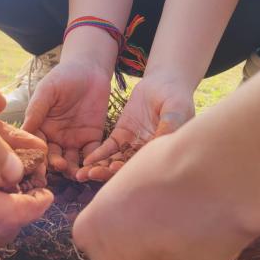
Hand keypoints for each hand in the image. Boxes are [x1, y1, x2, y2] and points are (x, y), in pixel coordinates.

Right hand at [22, 60, 111, 177]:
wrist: (89, 68)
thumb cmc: (63, 76)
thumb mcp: (47, 91)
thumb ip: (36, 110)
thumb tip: (22, 132)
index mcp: (40, 128)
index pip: (35, 146)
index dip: (35, 157)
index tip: (36, 166)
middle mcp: (55, 138)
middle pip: (53, 158)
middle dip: (55, 167)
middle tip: (59, 168)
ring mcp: (73, 140)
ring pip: (72, 161)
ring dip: (73, 170)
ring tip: (76, 174)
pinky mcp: (92, 139)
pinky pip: (92, 154)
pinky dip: (92, 162)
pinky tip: (92, 166)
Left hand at [72, 138, 253, 259]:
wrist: (214, 182)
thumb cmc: (165, 166)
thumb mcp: (127, 178)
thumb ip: (121, 204)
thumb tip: (131, 207)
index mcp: (88, 232)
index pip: (93, 235)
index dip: (115, 222)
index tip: (134, 209)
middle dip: (134, 247)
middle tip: (160, 220)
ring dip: (161, 256)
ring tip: (185, 224)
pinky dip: (187, 259)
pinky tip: (200, 234)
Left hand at [78, 76, 194, 181]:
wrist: (163, 83)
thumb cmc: (176, 97)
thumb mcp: (176, 109)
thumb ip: (169, 125)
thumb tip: (162, 143)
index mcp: (162, 151)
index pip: (147, 166)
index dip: (131, 170)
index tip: (115, 168)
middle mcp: (146, 154)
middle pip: (127, 169)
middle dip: (109, 173)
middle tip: (92, 175)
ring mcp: (133, 147)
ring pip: (115, 161)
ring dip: (100, 168)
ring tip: (83, 173)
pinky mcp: (121, 137)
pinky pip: (108, 149)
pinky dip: (98, 155)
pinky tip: (87, 160)